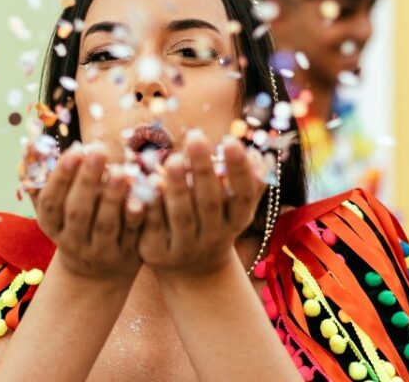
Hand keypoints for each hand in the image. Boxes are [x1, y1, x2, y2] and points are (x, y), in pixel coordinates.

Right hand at [33, 144, 145, 281]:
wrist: (97, 269)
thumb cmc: (74, 222)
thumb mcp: (55, 206)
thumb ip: (41, 177)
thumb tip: (30, 146)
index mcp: (52, 225)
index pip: (51, 202)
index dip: (61, 178)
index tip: (74, 151)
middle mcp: (73, 241)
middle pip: (77, 212)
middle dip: (87, 181)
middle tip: (98, 152)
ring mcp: (100, 251)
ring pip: (105, 225)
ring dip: (112, 197)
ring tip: (121, 171)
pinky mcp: (127, 255)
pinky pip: (133, 234)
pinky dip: (137, 216)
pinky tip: (141, 197)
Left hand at [138, 132, 267, 278]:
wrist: (192, 271)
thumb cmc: (215, 221)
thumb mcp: (236, 207)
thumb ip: (250, 182)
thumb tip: (261, 155)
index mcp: (236, 219)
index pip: (243, 194)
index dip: (238, 169)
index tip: (231, 140)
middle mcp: (214, 236)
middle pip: (209, 202)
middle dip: (203, 169)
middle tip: (196, 137)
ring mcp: (186, 247)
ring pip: (182, 216)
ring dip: (178, 187)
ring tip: (173, 159)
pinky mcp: (157, 252)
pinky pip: (153, 226)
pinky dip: (151, 205)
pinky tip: (147, 182)